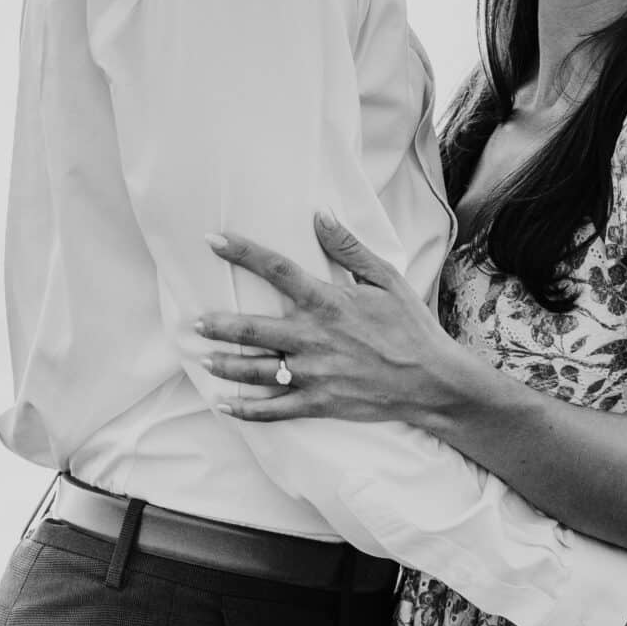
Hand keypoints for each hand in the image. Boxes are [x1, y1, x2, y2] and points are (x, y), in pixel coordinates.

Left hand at [195, 213, 467, 427]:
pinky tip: (224, 406)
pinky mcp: (319, 403)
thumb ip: (348, 248)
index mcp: (327, 302)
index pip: (276, 270)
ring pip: (256, 370)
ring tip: (203, 358)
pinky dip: (246, 410)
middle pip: (252, 328)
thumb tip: (319, 215)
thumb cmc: (411, 326)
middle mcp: (313, 338)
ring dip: (224, 365)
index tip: (213, 240)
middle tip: (193, 322)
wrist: (433, 382)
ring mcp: (314, 374)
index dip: (242, 252)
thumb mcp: (386, 279)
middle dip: (218, 325)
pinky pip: (274, 409)